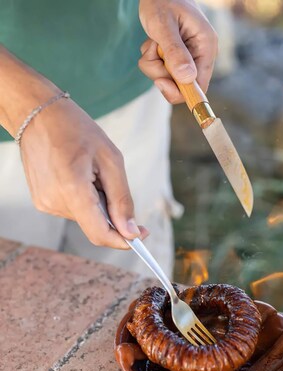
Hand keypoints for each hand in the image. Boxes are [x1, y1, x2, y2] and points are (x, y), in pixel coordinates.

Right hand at [0, 46, 146, 249]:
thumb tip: (131, 232)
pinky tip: (77, 175)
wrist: (38, 114)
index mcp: (72, 189)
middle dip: (111, 213)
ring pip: (85, 218)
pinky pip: (73, 210)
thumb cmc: (77, 130)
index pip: (100, 233)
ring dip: (97, 203)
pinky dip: (84, 199)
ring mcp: (45, 203)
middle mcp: (54, 201)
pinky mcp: (42, 201)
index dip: (123, 240)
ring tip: (89, 172)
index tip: (141, 235)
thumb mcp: (111, 159)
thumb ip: (122, 200)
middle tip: (109, 180)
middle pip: (95, 226)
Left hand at [138, 0, 217, 103]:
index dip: (181, 91)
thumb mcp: (165, 25)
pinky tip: (153, 43)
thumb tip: (186, 79)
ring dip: (153, 65)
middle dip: (161, 73)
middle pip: (182, 86)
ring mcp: (187, 58)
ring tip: (152, 43)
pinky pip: (161, 72)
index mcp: (206, 47)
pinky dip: (151, 60)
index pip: (200, 85)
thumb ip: (175, 52)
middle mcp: (199, 56)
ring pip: (168, 80)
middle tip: (152, 52)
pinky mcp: (176, 59)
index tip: (160, 82)